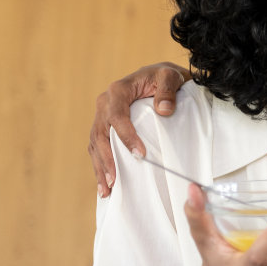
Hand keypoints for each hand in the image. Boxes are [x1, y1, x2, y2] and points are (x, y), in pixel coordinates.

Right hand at [89, 62, 191, 196]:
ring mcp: (102, 116)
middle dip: (107, 159)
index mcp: (118, 91)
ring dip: (100, 167)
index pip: (117, 116)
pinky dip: (100, 165)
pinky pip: (99, 147)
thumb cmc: (166, 77)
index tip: (140, 154)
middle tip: (115, 181)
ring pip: (96, 144)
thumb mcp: (170, 77)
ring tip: (107, 189)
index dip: (126, 136)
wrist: (160, 77)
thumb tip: (164, 110)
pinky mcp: (105, 126)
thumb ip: (168, 90)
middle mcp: (104, 103)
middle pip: (101, 134)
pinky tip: (104, 183)